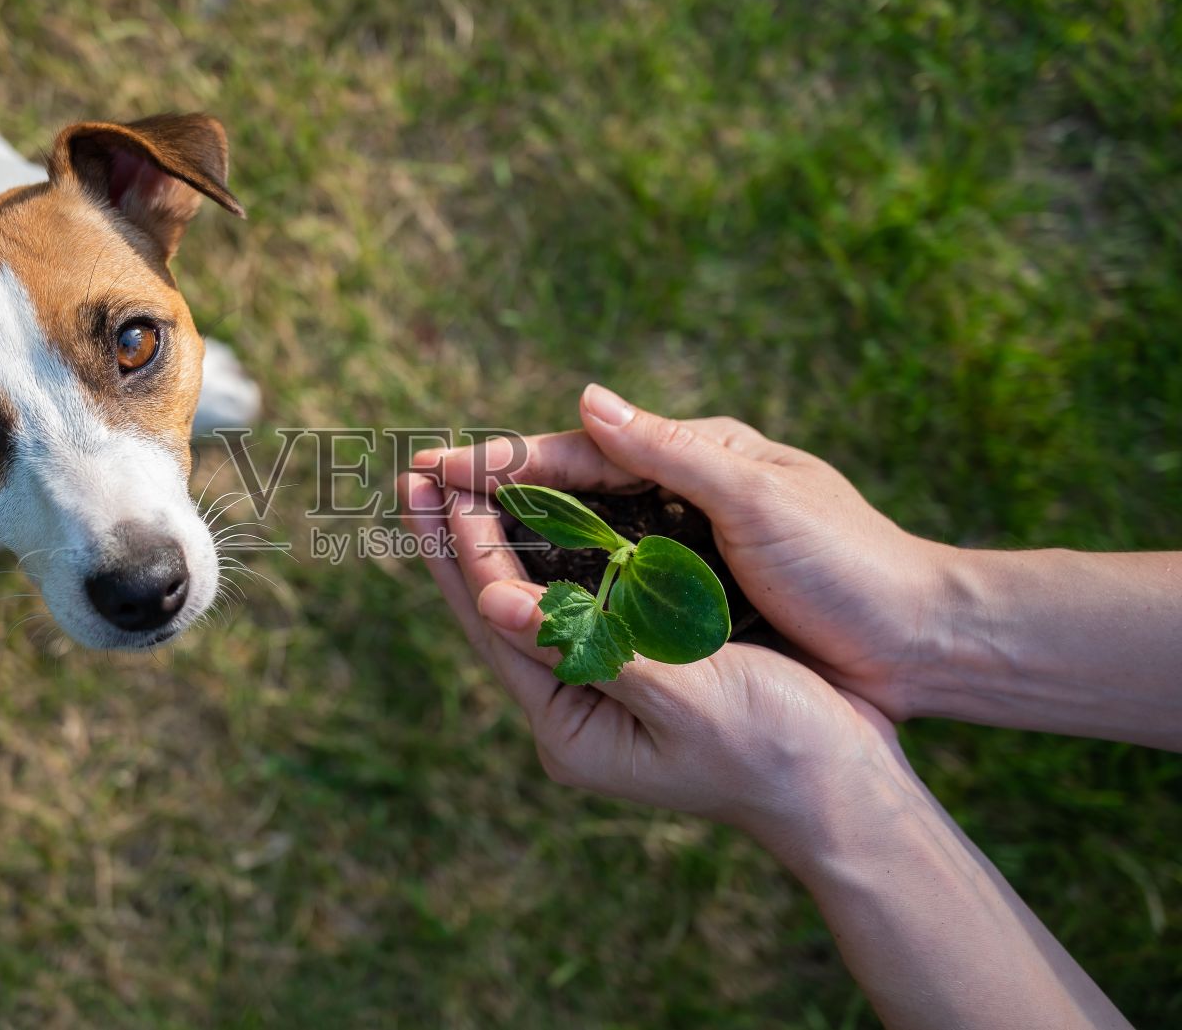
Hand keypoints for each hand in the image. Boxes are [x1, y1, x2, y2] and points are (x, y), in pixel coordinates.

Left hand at [397, 469, 904, 846]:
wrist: (848, 787)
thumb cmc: (778, 746)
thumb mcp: (684, 698)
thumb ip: (587, 649)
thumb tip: (491, 603)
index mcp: (570, 728)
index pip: (499, 622)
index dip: (468, 550)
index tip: (442, 487)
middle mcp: (572, 712)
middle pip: (496, 613)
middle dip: (458, 543)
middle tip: (415, 475)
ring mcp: (600, 694)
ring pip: (531, 603)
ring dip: (496, 543)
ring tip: (455, 487)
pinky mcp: (635, 671)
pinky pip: (574, 604)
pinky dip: (549, 557)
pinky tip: (534, 519)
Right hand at [429, 384, 951, 720]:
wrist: (924, 643)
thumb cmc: (851, 564)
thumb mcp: (760, 500)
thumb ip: (671, 452)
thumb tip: (584, 399)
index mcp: (700, 455)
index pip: (581, 450)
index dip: (505, 460)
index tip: (437, 464)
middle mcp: (686, 495)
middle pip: (571, 489)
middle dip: (494, 491)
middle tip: (416, 495)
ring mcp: (691, 550)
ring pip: (585, 539)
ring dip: (521, 538)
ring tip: (449, 545)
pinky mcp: (700, 601)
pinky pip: (615, 587)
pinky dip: (567, 586)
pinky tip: (526, 599)